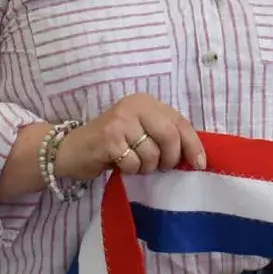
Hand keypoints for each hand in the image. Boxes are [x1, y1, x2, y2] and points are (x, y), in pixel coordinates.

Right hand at [55, 92, 205, 180]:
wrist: (72, 149)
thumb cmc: (113, 144)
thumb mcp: (141, 132)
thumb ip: (164, 136)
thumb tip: (195, 156)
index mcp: (147, 102)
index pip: (180, 122)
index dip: (193, 144)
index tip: (200, 164)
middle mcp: (135, 106)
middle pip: (170, 135)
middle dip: (171, 158)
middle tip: (161, 167)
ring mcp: (121, 121)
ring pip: (152, 153)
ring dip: (147, 167)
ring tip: (135, 163)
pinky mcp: (109, 138)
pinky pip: (134, 163)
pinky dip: (131, 170)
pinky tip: (121, 165)